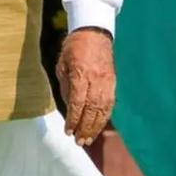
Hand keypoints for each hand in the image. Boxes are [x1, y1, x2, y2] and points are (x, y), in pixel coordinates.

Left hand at [57, 27, 115, 146]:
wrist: (94, 34)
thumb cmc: (73, 48)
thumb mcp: (62, 64)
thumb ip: (65, 86)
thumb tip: (68, 106)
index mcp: (81, 73)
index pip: (78, 102)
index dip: (73, 119)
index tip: (68, 131)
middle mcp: (97, 79)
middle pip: (92, 109)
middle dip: (85, 128)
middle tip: (79, 142)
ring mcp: (108, 82)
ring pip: (103, 109)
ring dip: (96, 127)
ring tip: (88, 139)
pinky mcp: (113, 83)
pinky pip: (110, 104)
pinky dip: (104, 117)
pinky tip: (98, 127)